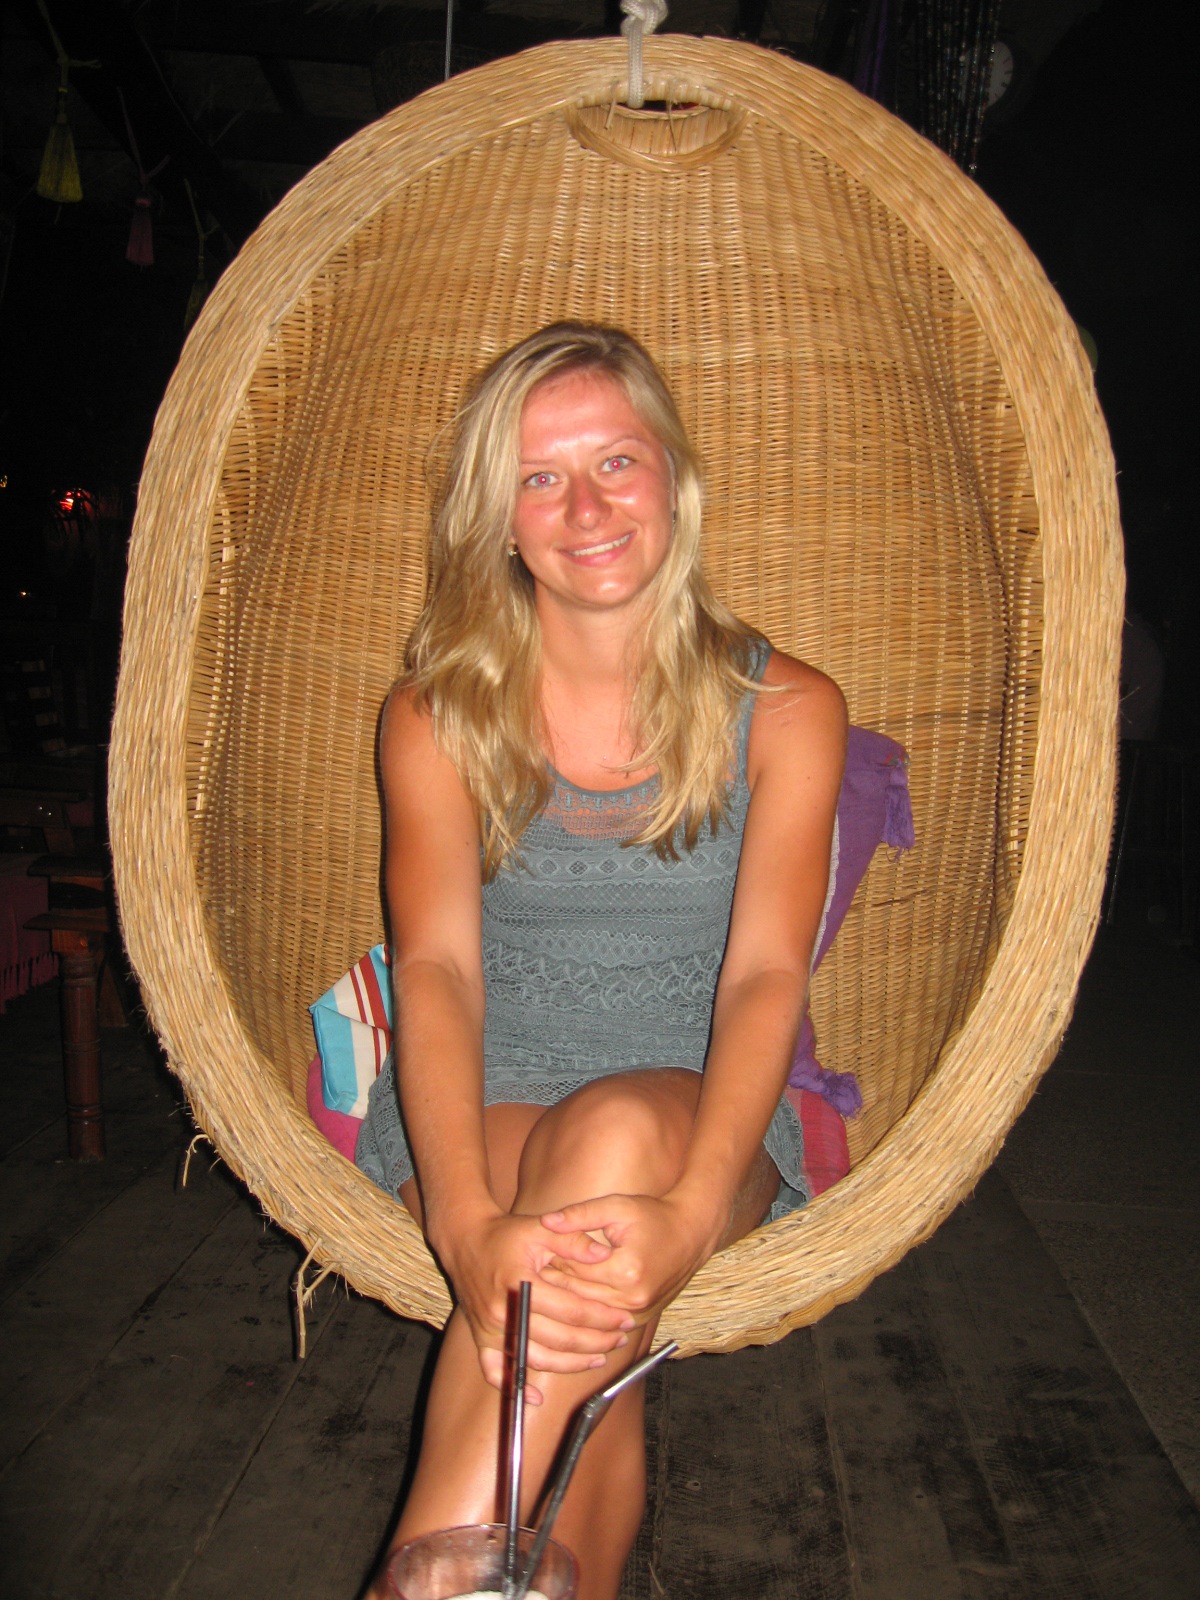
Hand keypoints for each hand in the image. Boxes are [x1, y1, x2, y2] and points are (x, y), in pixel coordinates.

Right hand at [436, 1206, 635, 1400]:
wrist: (465, 1239)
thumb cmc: (506, 1234)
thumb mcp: (541, 1229)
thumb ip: (573, 1241)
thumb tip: (605, 1255)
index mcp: (522, 1283)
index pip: (572, 1311)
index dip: (603, 1318)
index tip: (624, 1319)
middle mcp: (505, 1311)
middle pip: (559, 1339)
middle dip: (596, 1342)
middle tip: (620, 1339)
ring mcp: (490, 1329)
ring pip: (536, 1359)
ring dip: (570, 1364)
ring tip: (598, 1359)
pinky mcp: (480, 1338)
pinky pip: (495, 1371)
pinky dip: (515, 1386)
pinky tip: (536, 1398)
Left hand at [537, 1191, 714, 1325]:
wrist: (690, 1234)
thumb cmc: (653, 1216)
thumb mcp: (616, 1207)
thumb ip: (580, 1215)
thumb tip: (546, 1222)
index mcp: (626, 1271)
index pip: (575, 1271)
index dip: (553, 1261)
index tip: (534, 1253)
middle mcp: (632, 1298)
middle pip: (579, 1295)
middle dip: (555, 1283)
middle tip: (532, 1270)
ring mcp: (638, 1312)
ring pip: (589, 1311)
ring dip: (568, 1299)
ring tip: (546, 1283)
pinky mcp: (641, 1318)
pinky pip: (605, 1319)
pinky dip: (588, 1308)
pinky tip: (572, 1295)